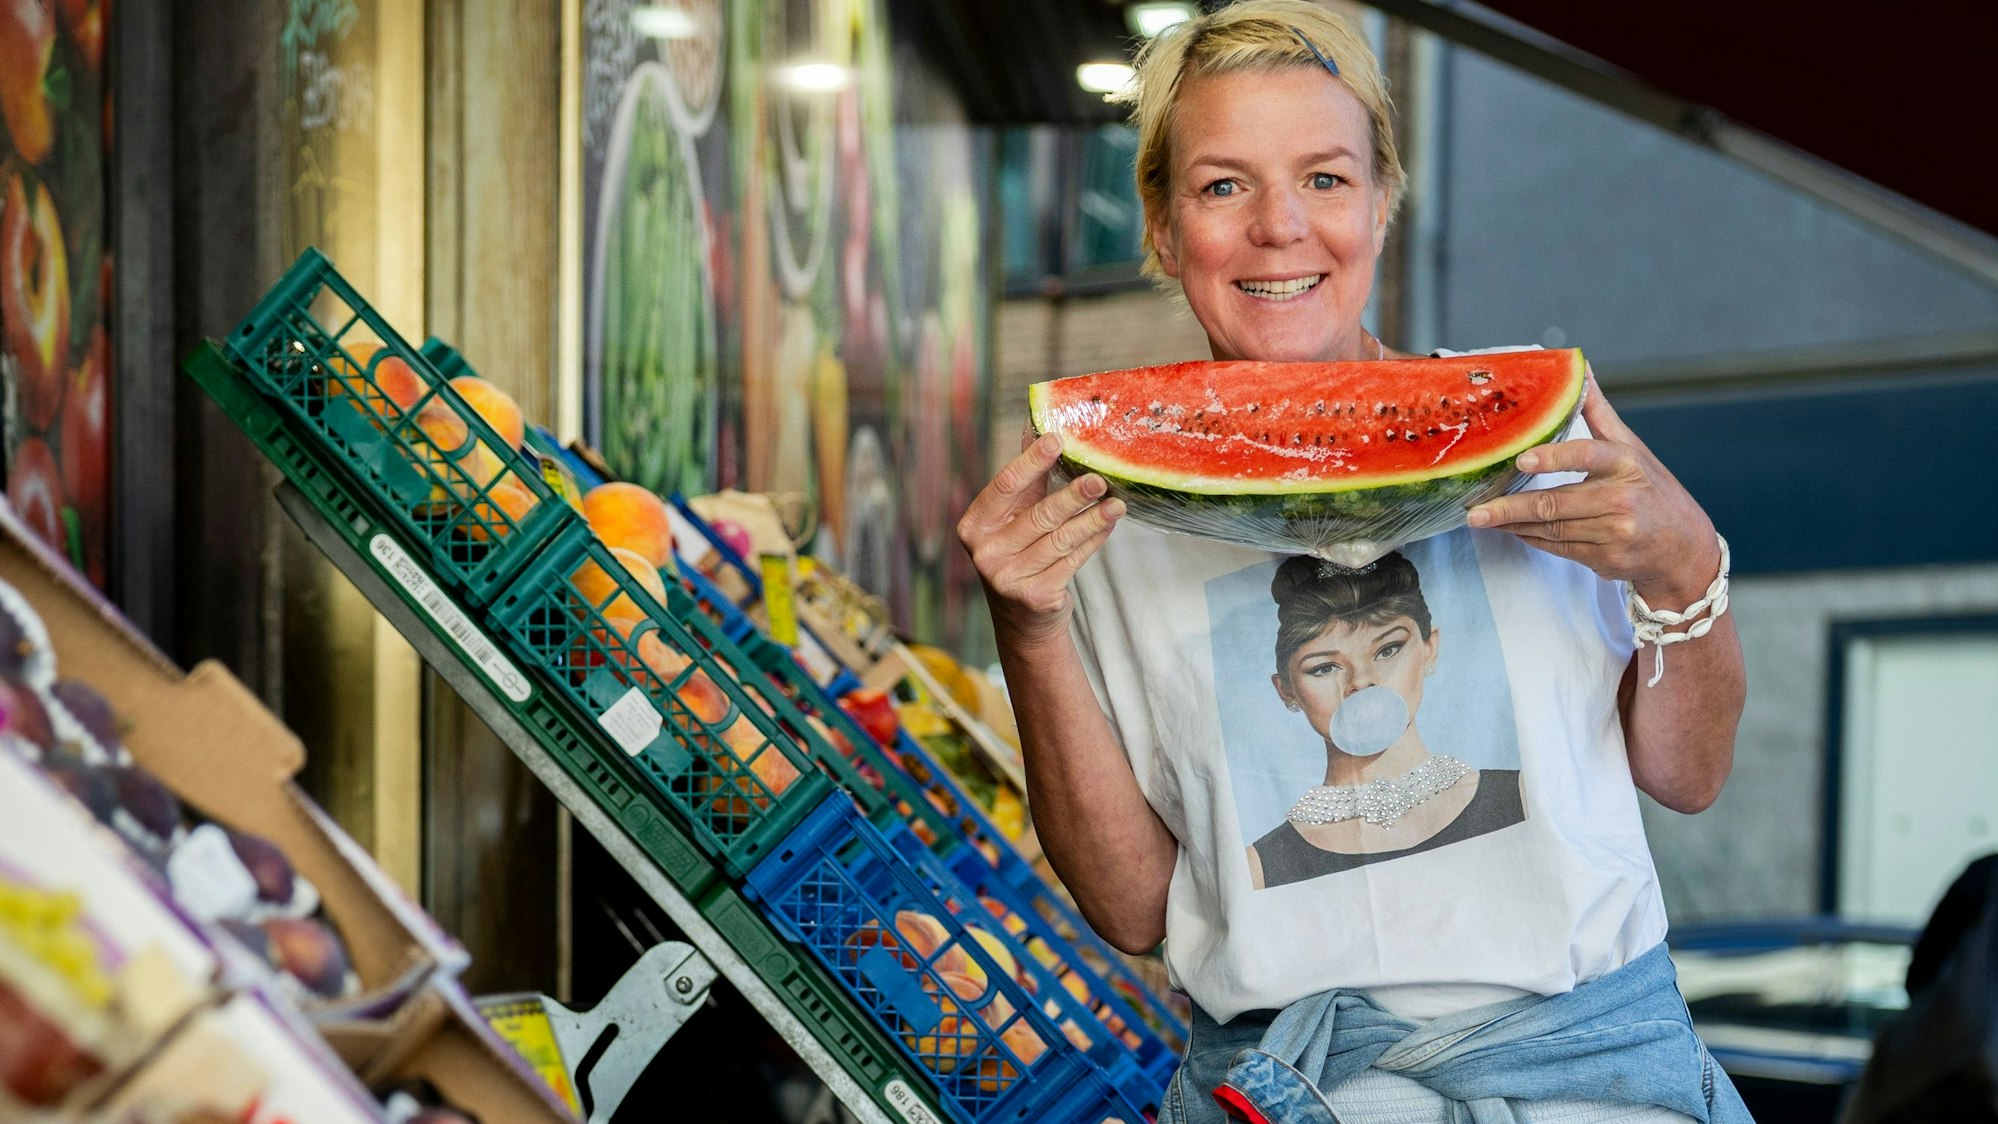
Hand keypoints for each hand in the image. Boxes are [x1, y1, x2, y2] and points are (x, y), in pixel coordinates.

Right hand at [957, 431, 1125, 647]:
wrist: (1022, 620)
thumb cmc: (1019, 556)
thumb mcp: (1011, 520)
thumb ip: (1025, 481)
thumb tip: (1037, 430)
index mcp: (975, 526)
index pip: (1004, 486)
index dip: (1032, 462)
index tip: (1057, 440)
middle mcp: (985, 553)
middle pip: (1038, 516)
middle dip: (1073, 495)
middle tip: (1099, 478)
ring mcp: (1008, 578)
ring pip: (1060, 540)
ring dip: (1092, 520)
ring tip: (1116, 503)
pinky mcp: (1035, 597)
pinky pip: (1072, 561)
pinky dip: (1093, 541)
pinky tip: (1108, 525)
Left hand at [1466, 371, 1717, 600]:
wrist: (1685, 547)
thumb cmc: (1652, 489)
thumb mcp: (1632, 448)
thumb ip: (1599, 413)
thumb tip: (1581, 369)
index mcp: (1626, 464)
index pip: (1588, 455)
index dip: (1554, 458)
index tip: (1522, 458)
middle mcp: (1621, 499)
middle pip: (1556, 503)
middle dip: (1511, 508)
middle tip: (1476, 510)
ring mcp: (1614, 533)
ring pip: (1551, 528)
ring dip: (1513, 524)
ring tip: (1482, 518)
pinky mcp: (1604, 559)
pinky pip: (1558, 548)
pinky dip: (1531, 538)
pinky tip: (1510, 530)